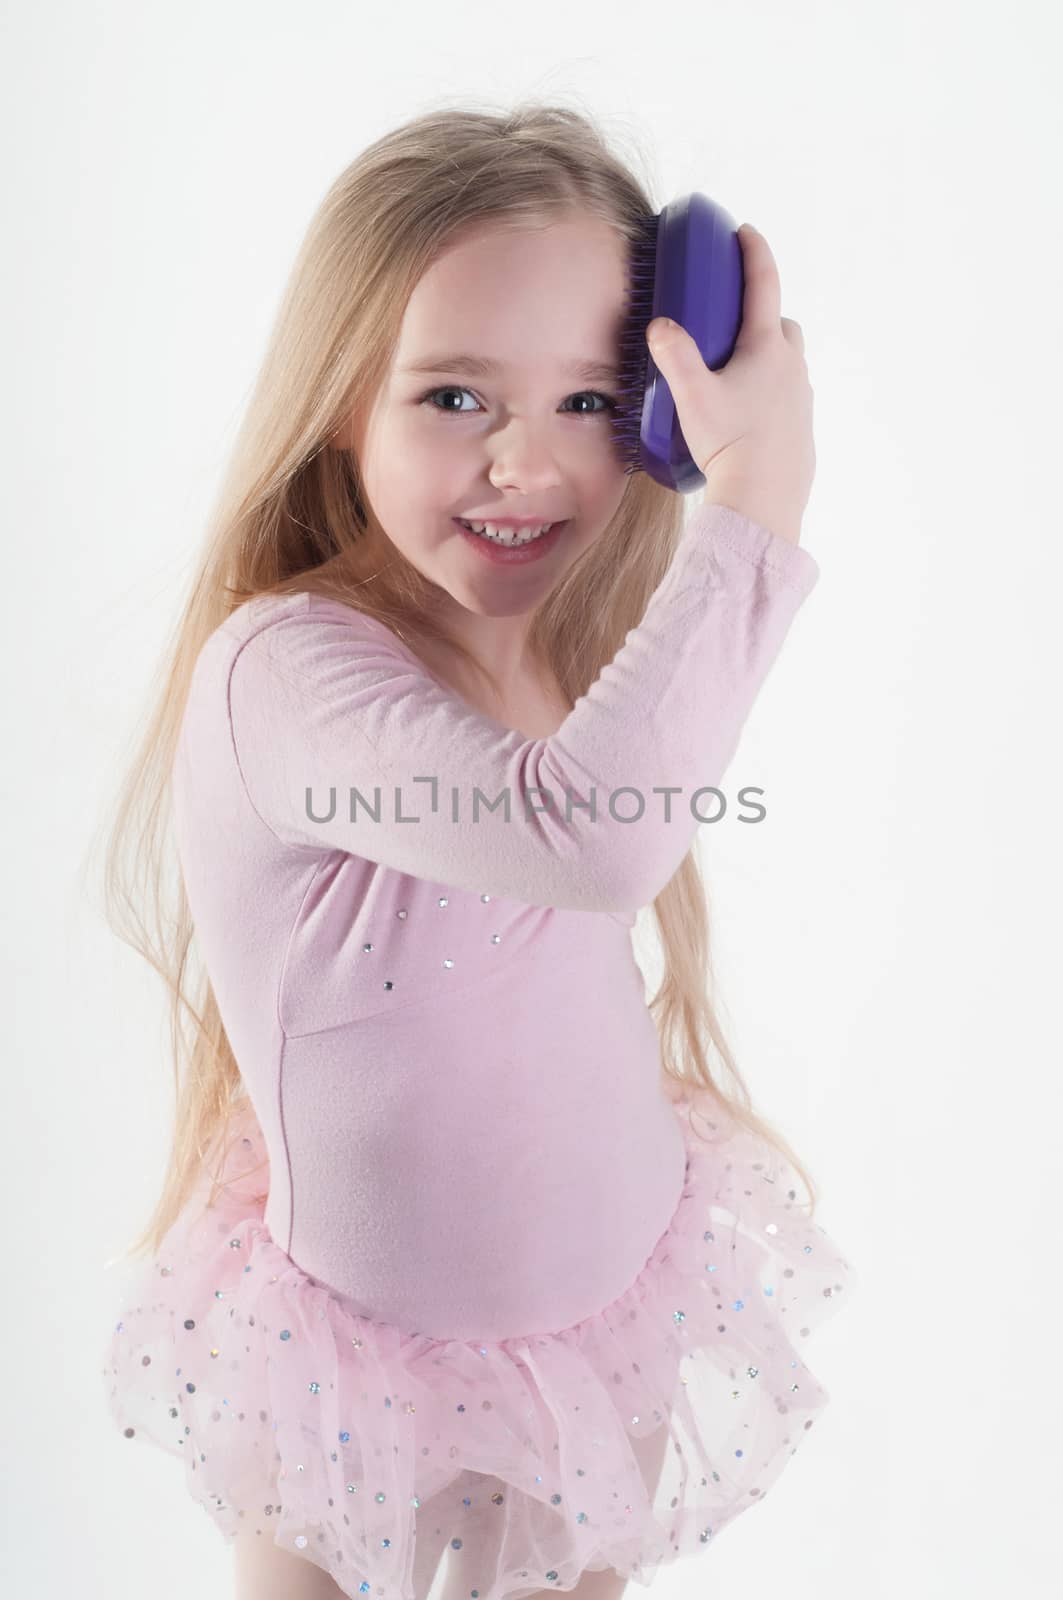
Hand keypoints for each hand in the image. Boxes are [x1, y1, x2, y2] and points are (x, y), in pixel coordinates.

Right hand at [646, 222, 815, 545]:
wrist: (763, 499)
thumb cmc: (731, 445)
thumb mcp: (692, 396)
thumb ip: (674, 355)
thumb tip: (661, 326)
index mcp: (767, 349)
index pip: (764, 285)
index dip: (753, 253)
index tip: (745, 233)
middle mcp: (792, 368)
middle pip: (782, 325)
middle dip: (762, 316)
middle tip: (732, 324)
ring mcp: (801, 399)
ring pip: (788, 363)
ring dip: (767, 358)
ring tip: (734, 374)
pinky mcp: (801, 429)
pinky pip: (788, 398)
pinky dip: (770, 393)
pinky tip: (747, 414)